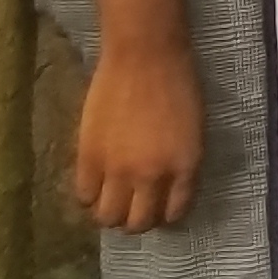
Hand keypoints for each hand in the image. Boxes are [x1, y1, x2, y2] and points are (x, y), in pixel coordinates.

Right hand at [74, 40, 203, 233]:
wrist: (146, 55)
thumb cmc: (178, 83)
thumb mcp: (194, 129)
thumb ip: (180, 162)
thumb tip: (165, 187)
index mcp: (186, 166)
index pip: (174, 212)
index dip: (164, 215)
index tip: (158, 210)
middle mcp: (153, 176)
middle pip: (138, 223)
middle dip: (135, 222)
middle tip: (131, 209)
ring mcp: (118, 169)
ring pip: (107, 217)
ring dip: (109, 214)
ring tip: (110, 201)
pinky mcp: (89, 158)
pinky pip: (83, 195)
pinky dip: (88, 196)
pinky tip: (94, 185)